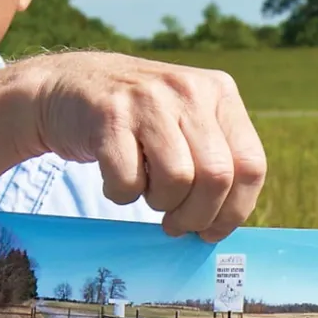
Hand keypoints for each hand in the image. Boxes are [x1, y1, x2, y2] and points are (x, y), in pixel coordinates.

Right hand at [21, 51, 266, 242]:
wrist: (67, 87)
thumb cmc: (136, 120)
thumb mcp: (186, 120)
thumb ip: (213, 159)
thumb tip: (224, 224)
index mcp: (220, 92)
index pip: (251, 164)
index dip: (235, 210)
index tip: (212, 231)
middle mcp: (189, 90)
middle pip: (217, 176)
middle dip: (197, 216)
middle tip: (176, 224)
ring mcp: (148, 99)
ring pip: (177, 180)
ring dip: (159, 203)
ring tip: (146, 191)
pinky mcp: (109, 116)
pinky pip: (129, 180)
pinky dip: (121, 194)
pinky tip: (116, 178)